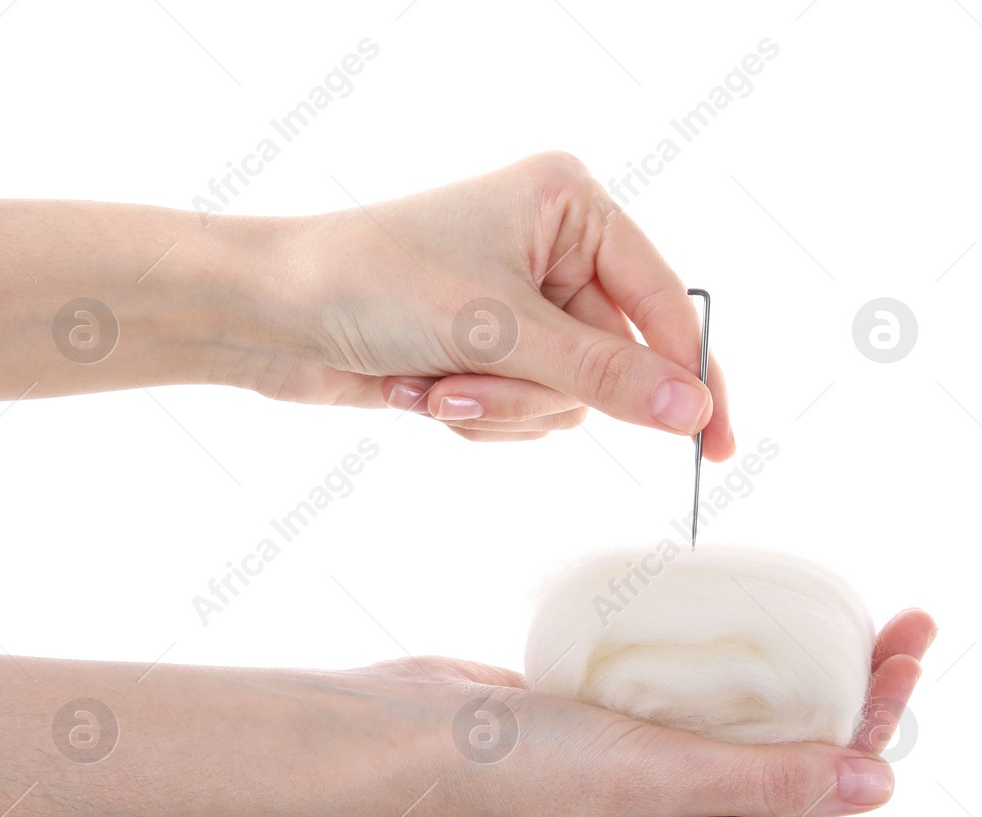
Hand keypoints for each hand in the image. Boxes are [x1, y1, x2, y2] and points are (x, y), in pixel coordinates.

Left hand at [247, 152, 732, 450]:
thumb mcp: (499, 330)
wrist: (268, 312)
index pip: (664, 303)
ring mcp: (516, 304)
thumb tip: (691, 411)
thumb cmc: (373, 284)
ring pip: (564, 399)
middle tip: (468, 388)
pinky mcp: (484, 350)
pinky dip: (476, 415)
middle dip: (535, 391)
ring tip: (432, 384)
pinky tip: (418, 391)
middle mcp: (551, 248)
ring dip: (498, 407)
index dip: (690, 377)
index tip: (713, 446)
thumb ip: (604, 376)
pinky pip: (522, 412)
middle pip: (610, 363)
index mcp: (570, 206)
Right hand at [366, 608, 933, 816]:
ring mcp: (639, 803)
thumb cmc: (520, 771)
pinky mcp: (610, 755)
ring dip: (783, 684)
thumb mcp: (658, 776)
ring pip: (738, 738)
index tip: (906, 657)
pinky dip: (718, 677)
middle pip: (782, 772)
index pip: (804, 808)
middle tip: (896, 628)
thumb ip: (771, 777)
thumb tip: (879, 784)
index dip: (864, 731)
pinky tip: (757, 635)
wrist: (410, 735)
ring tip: (846, 625)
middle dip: (838, 702)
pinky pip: (687, 716)